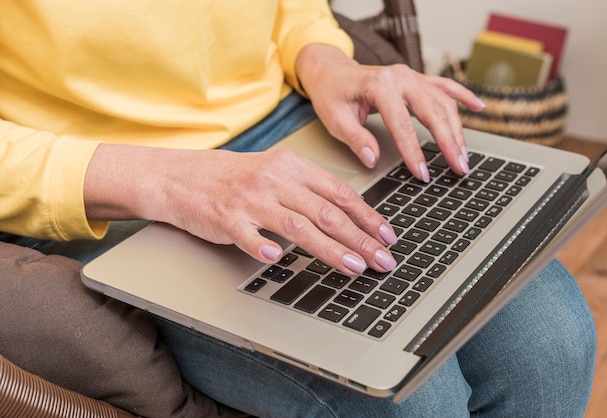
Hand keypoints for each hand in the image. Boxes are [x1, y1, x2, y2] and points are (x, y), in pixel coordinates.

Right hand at [84, 144, 398, 275]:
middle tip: (382, 260)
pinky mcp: (226, 217)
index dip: (367, 216)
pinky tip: (279, 260)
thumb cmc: (233, 177)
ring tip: (353, 267)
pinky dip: (263, 247)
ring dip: (329, 248)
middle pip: (326, 212)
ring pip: (297, 225)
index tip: (388, 236)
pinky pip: (248, 235)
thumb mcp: (275, 172)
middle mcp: (275, 179)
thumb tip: (348, 218)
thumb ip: (308, 191)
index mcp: (292, 166)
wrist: (182, 176)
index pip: (339, 192)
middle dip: (360, 238)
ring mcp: (250, 198)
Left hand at [295, 44, 485, 181]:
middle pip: (433, 111)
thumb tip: (372, 159)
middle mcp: (400, 77)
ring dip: (457, 129)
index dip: (414, 152)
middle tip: (459, 167)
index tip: (423, 173)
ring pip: (443, 102)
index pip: (402, 124)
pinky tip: (478, 107)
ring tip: (464, 155)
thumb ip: (356, 139)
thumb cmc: (332, 94)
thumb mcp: (336, 119)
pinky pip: (444, 86)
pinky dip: (463, 96)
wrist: (331, 71)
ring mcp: (411, 76)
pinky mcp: (416, 79)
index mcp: (380, 85)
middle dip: (448, 142)